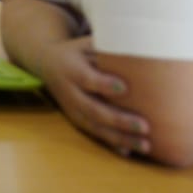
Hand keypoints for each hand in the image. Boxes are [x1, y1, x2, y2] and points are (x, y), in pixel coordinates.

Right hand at [35, 36, 149, 156]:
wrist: (47, 62)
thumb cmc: (77, 50)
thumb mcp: (86, 43)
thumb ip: (107, 45)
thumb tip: (140, 41)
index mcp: (71, 68)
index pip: (86, 78)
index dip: (103, 84)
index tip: (125, 88)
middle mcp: (70, 91)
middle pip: (93, 109)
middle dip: (119, 120)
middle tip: (145, 126)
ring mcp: (72, 109)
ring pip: (96, 127)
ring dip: (121, 138)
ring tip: (146, 145)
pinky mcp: (76, 120)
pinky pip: (94, 134)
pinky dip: (111, 144)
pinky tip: (129, 151)